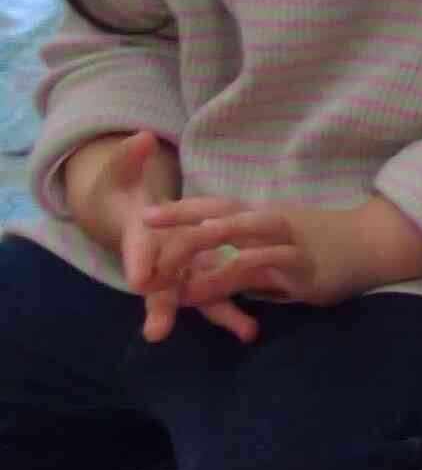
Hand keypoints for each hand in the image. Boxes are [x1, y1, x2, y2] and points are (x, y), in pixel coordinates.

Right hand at [67, 132, 258, 344]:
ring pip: (196, 296)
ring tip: (243, 331)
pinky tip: (252, 329)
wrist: (127, 214)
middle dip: (162, 307)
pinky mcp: (200, 275)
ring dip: (217, 313)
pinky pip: (217, 294)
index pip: (137, 249)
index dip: (139, 261)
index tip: (140, 279)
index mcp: (138, 235)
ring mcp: (180, 271)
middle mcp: (158, 261)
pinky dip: (232, 310)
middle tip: (157, 331)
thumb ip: (129, 159)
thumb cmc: (123, 192)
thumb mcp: (121, 173)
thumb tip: (141, 138)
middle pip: (160, 287)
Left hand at [142, 199, 366, 310]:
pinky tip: (221, 277)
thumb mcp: (280, 243)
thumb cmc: (323, 244)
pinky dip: (243, 268)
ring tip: (171, 270)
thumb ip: (246, 252)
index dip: (182, 209)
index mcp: (263, 218)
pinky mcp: (307, 268)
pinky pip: (272, 263)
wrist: (376, 244)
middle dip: (183, 226)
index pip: (217, 206)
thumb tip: (204, 266)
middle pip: (223, 216)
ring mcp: (292, 243)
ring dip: (207, 248)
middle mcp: (274, 224)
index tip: (146, 215)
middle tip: (145, 240)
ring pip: (245, 236)